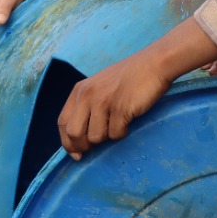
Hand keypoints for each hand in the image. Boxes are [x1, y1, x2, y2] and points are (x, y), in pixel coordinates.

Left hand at [57, 53, 174, 159]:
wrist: (153, 64)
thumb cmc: (129, 77)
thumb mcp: (99, 86)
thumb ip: (87, 105)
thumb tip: (81, 137)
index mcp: (79, 90)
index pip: (62, 122)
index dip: (67, 142)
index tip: (76, 154)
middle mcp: (87, 95)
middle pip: (74, 133)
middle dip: (83, 146)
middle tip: (95, 148)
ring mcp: (103, 102)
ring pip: (95, 137)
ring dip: (107, 137)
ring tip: (118, 123)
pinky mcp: (120, 109)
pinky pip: (115, 134)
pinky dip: (123, 132)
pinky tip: (129, 120)